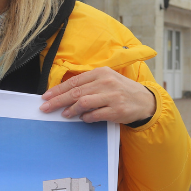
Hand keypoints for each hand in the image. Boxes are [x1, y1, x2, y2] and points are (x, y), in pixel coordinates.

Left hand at [40, 67, 157, 123]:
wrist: (145, 101)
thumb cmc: (122, 90)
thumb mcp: (107, 80)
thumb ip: (89, 84)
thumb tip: (65, 93)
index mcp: (101, 72)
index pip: (74, 81)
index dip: (58, 89)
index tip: (46, 96)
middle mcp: (106, 82)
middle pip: (75, 92)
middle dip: (57, 100)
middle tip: (45, 107)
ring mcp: (112, 96)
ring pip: (83, 102)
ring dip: (71, 110)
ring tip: (64, 114)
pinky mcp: (116, 110)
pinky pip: (94, 115)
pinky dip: (86, 118)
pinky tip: (83, 118)